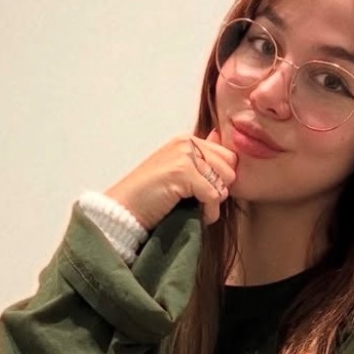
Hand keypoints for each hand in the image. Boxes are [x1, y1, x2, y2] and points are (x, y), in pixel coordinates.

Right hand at [106, 129, 237, 229]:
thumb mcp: (178, 172)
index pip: (228, 156)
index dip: (221, 179)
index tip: (204, 193)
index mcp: (185, 141)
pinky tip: (194, 215)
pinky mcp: (182, 172)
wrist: (123, 211)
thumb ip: (201, 158)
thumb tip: (218, 138)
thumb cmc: (149, 197)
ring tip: (195, 207)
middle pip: (230, 168)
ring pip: (224, 181)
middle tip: (199, 201)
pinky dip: (208, 212)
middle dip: (220, 189)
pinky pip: (213, 196)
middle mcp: (186, 143)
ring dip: (214, 202)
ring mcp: (184, 155)